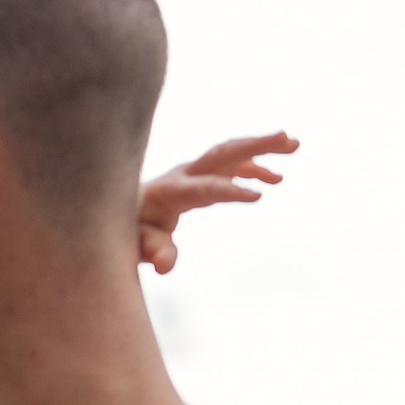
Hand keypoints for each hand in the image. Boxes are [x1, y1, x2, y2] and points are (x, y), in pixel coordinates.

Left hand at [138, 131, 297, 273]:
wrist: (110, 214)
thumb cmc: (122, 232)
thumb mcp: (133, 246)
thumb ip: (152, 251)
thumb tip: (165, 265)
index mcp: (168, 191)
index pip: (205, 188)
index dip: (230, 190)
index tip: (259, 196)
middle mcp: (182, 175)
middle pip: (222, 154)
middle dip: (255, 145)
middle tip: (288, 138)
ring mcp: (191, 173)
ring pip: (230, 154)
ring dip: (261, 147)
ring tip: (294, 145)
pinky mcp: (198, 177)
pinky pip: (229, 166)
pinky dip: (253, 167)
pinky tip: (276, 178)